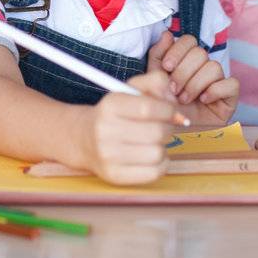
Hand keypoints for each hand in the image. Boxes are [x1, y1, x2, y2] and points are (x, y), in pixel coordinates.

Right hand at [80, 68, 178, 184]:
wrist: (84, 139)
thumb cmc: (116, 113)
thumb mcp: (131, 89)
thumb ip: (155, 82)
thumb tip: (172, 100)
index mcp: (110, 105)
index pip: (148, 108)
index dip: (168, 109)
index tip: (171, 111)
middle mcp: (105, 131)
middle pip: (157, 132)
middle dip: (168, 127)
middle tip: (163, 126)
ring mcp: (108, 156)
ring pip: (158, 153)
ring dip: (163, 146)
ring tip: (154, 141)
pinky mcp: (114, 175)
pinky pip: (154, 172)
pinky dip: (161, 164)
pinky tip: (152, 155)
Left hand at [148, 30, 239, 127]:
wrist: (173, 134)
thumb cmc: (164, 108)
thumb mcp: (153, 81)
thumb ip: (157, 56)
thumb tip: (167, 34)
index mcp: (186, 61)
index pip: (189, 40)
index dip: (178, 51)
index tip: (167, 67)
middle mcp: (203, 68)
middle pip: (200, 52)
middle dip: (183, 72)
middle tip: (173, 90)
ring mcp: (218, 81)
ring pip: (214, 66)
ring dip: (195, 84)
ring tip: (185, 100)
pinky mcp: (230, 97)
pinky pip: (231, 84)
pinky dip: (215, 91)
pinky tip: (203, 101)